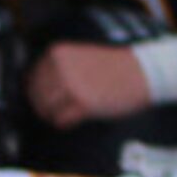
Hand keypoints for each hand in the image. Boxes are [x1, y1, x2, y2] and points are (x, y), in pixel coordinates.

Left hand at [27, 42, 153, 129]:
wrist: (145, 71)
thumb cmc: (116, 67)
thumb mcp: (81, 57)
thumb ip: (57, 69)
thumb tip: (33, 92)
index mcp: (58, 53)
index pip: (31, 80)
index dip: (38, 94)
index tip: (49, 101)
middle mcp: (60, 67)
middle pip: (36, 97)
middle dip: (45, 107)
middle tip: (59, 111)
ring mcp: (71, 84)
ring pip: (46, 110)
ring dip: (55, 116)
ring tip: (70, 114)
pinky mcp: (83, 102)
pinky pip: (61, 120)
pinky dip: (66, 123)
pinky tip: (77, 118)